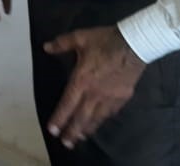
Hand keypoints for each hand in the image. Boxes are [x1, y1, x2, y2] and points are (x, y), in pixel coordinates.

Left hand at [43, 26, 145, 149]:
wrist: (134, 44)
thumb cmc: (105, 41)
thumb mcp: (79, 37)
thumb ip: (61, 44)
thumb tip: (45, 47)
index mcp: (81, 80)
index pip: (67, 104)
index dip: (59, 118)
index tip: (53, 130)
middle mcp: (95, 93)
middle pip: (82, 117)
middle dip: (73, 131)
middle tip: (66, 143)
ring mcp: (110, 97)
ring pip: (97, 118)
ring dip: (87, 129)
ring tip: (80, 137)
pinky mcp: (123, 97)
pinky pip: (110, 113)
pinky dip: (102, 120)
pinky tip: (99, 122)